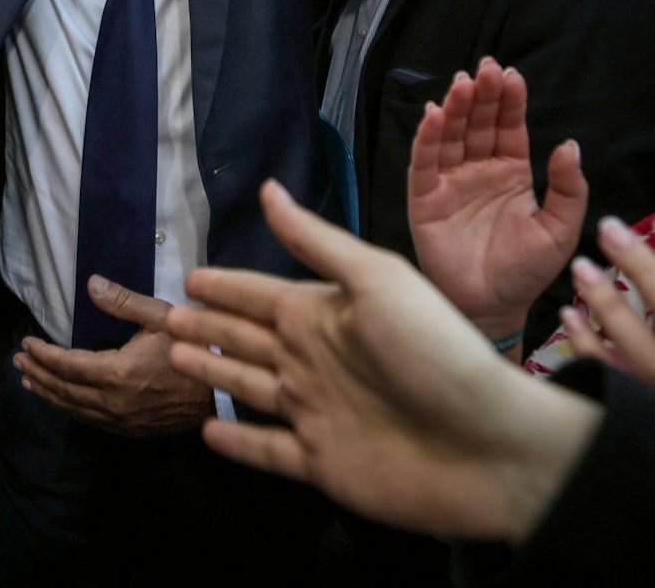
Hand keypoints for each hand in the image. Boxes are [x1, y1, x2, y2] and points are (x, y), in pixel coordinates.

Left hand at [14, 276, 212, 436]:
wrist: (221, 394)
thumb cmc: (193, 348)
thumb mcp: (162, 317)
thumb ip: (123, 302)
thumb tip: (90, 284)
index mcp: (116, 373)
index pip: (66, 365)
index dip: (43, 354)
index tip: (26, 342)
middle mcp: (111, 402)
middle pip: (63, 389)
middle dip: (37, 372)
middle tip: (18, 360)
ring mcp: (119, 421)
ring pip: (73, 408)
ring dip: (47, 393)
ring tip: (29, 380)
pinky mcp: (129, 431)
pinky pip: (89, 421)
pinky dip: (69, 408)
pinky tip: (61, 401)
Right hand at [166, 180, 600, 542]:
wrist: (488, 442)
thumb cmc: (436, 350)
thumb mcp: (377, 279)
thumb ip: (318, 242)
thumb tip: (267, 190)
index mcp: (325, 313)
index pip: (259, 292)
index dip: (225, 284)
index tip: (190, 275)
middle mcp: (315, 359)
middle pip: (245, 339)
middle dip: (206, 325)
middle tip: (166, 317)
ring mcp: (316, 413)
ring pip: (248, 388)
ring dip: (213, 373)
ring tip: (175, 358)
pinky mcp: (321, 463)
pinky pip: (267, 450)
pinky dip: (238, 443)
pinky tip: (208, 433)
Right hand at [407, 59, 586, 342]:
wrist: (492, 309)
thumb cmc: (526, 272)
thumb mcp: (560, 230)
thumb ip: (567, 189)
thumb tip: (568, 145)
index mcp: (511, 173)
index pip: (508, 127)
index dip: (509, 101)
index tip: (512, 75)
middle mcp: (478, 171)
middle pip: (478, 123)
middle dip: (482, 95)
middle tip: (486, 69)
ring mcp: (450, 183)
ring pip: (451, 136)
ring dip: (456, 108)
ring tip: (462, 84)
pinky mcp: (425, 199)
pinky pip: (425, 163)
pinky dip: (428, 138)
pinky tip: (435, 115)